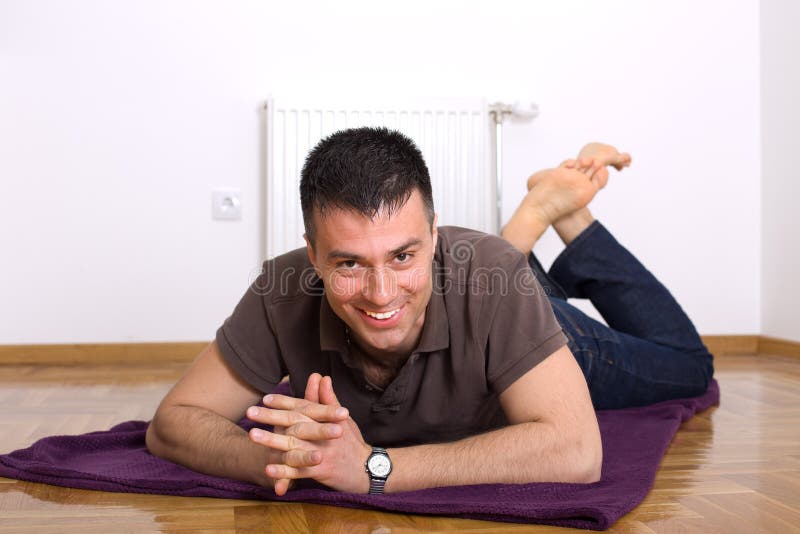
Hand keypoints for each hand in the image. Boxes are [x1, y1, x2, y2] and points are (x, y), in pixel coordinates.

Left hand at [246, 373, 371, 494]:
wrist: (368, 469)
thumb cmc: (352, 442)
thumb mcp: (343, 418)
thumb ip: (328, 399)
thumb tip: (321, 377)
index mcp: (328, 419)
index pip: (303, 406)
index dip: (284, 402)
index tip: (265, 398)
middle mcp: (324, 433)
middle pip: (295, 423)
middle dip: (271, 417)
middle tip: (250, 411)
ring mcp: (323, 452)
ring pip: (294, 445)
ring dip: (272, 441)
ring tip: (252, 434)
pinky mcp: (322, 471)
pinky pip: (299, 471)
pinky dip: (284, 471)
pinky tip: (268, 468)